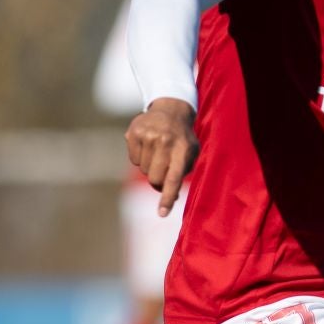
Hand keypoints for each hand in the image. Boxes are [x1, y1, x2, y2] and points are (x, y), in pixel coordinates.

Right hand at [125, 98, 198, 215]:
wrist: (170, 109)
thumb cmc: (182, 138)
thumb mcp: (190, 153)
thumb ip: (181, 174)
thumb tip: (170, 197)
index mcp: (183, 149)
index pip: (173, 178)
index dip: (167, 197)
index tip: (162, 213)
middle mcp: (165, 141)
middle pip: (154, 178)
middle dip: (158, 181)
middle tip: (163, 169)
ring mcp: (148, 135)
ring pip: (143, 170)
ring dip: (149, 166)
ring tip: (158, 151)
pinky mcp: (134, 132)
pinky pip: (133, 160)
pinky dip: (140, 157)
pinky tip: (148, 145)